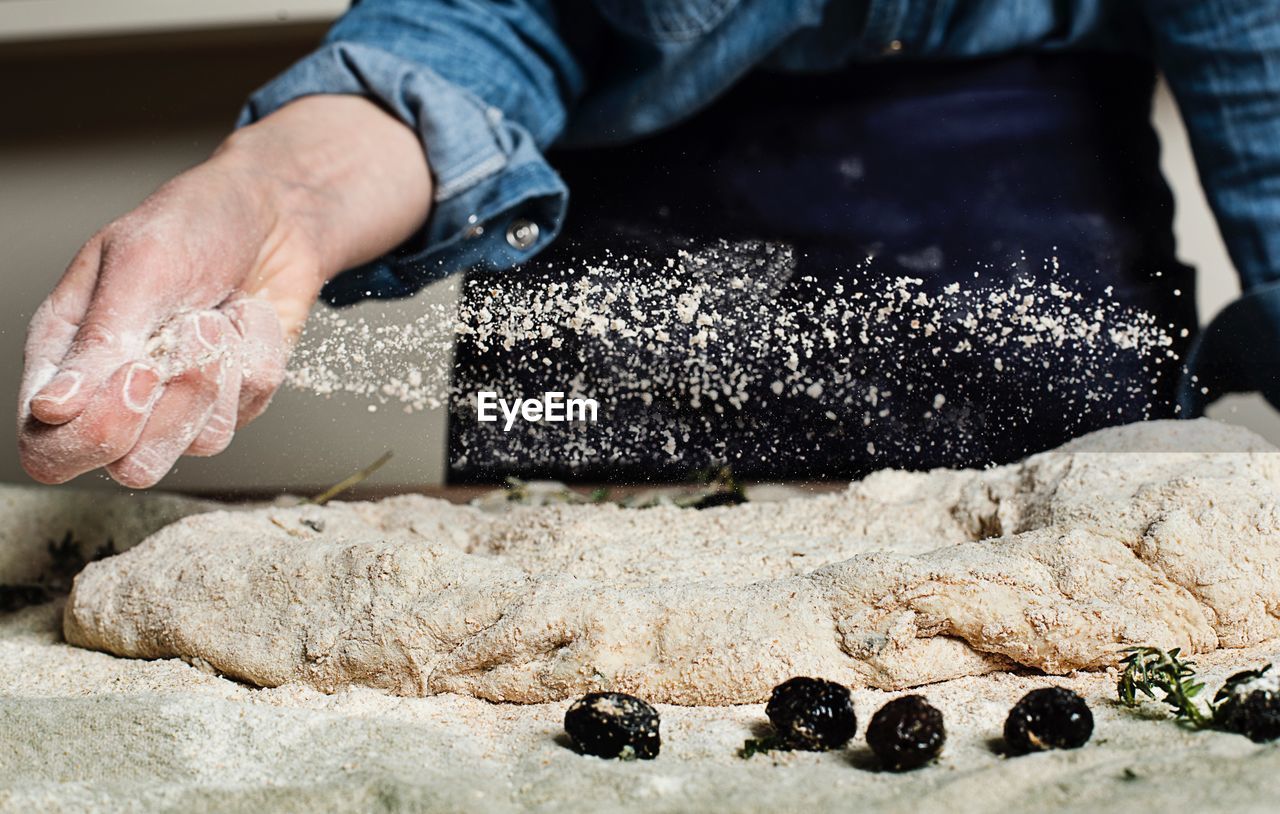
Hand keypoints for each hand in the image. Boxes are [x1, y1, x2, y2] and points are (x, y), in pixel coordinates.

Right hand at [18, 96, 431, 486]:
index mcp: (67, 357)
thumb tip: (50, 409)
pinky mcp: (234, 401)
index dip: (92, 434)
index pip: (50, 447)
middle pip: (128, 467)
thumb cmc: (194, 225)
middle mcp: (120, 392)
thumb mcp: (139, 266)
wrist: (275, 213)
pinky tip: (245, 319)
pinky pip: (246, 411)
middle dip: (169, 411)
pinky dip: (253, 358)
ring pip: (197, 446)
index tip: (138, 371)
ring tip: (213, 315)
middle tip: (187, 338)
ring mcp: (181, 402)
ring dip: (216, 373)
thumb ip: (98, 341)